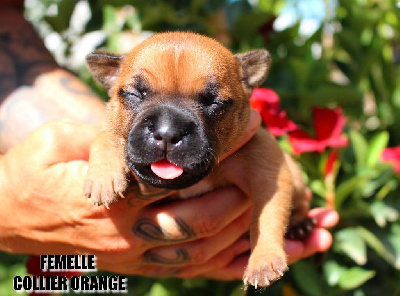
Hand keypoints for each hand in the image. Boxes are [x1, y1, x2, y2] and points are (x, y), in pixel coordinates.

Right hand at [0, 111, 259, 279]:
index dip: (213, 157)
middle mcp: (123, 233)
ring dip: (229, 232)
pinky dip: (212, 263)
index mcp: (109, 198)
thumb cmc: (32, 172)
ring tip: (253, 209)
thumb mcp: (62, 140)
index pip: (173, 178)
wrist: (7, 215)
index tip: (239, 138)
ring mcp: (127, 256)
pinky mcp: (129, 266)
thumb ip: (107, 139)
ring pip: (193, 254)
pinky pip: (179, 271)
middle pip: (193, 223)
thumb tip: (148, 135)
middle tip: (254, 177)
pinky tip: (236, 248)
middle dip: (231, 201)